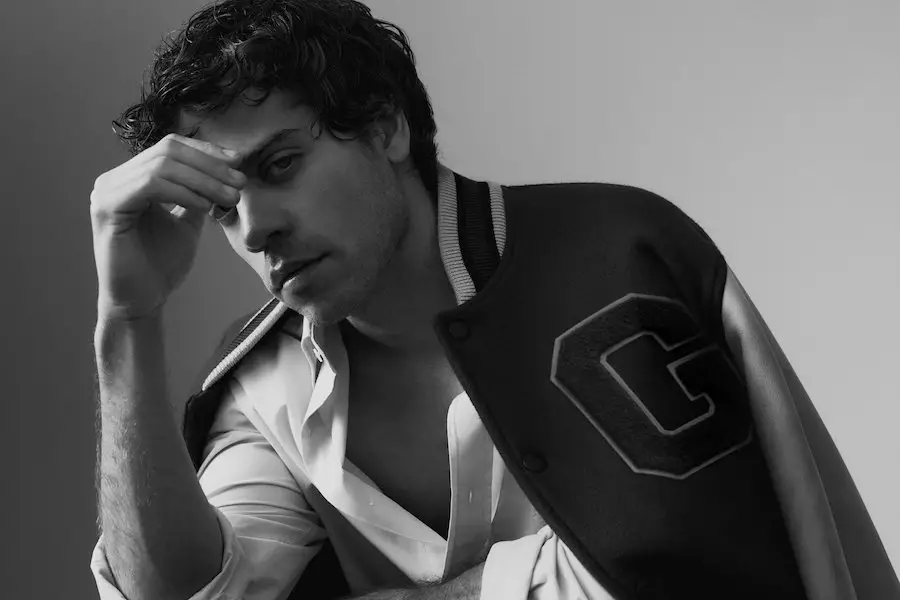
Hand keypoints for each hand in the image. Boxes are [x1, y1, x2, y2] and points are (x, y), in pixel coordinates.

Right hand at [90, 133, 244, 321]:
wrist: (142, 300)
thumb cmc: (161, 265)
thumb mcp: (188, 221)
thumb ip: (198, 193)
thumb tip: (225, 169)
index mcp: (131, 178)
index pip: (171, 147)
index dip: (206, 151)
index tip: (238, 162)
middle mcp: (114, 179)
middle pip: (167, 151)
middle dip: (210, 165)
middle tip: (239, 182)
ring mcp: (107, 191)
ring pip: (162, 166)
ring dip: (203, 179)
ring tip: (229, 196)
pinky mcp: (106, 208)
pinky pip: (150, 186)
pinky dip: (182, 192)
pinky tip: (205, 206)